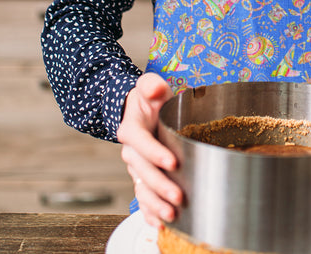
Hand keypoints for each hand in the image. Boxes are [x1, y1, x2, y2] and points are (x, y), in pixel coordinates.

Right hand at [116, 72, 182, 226]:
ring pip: (141, 189)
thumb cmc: (149, 100)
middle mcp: (131, 152)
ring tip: (172, 215)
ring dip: (155, 204)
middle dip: (160, 186)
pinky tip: (159, 224)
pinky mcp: (141, 179)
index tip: (173, 162)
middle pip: (143, 172)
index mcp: (131, 129)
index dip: (155, 153)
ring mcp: (136, 168)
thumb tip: (154, 89)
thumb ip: (150, 85)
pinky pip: (142, 199)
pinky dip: (149, 212)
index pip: (141, 142)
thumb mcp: (149, 87)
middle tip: (178, 197)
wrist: (138, 112)